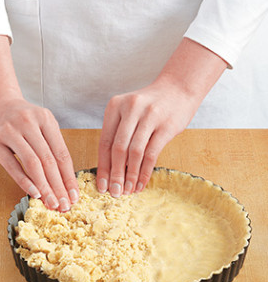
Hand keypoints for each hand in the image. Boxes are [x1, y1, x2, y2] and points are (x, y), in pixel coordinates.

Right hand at [0, 97, 78, 211]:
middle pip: (49, 161)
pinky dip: (25, 181)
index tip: (74, 195)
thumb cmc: (22, 118)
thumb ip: (53, 146)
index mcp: (46, 119)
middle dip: (59, 186)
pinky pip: (12, 165)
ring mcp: (10, 131)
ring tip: (52, 202)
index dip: (69, 177)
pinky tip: (34, 193)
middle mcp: (29, 123)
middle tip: (65, 204)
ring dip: (44, 187)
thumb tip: (66, 179)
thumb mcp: (41, 124)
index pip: (62, 153)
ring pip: (32, 164)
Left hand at [96, 78, 196, 196]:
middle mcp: (130, 108)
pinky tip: (142, 183)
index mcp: (115, 106)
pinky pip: (152, 154)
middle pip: (118, 148)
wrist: (178, 88)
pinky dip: (145, 172)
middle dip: (115, 175)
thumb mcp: (128, 112)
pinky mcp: (166, 125)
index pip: (104, 142)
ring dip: (130, 176)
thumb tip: (111, 170)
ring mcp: (149, 116)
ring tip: (128, 191)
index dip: (102, 167)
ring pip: (135, 152)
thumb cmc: (150, 105)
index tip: (101, 185)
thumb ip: (119, 134)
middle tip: (114, 193)